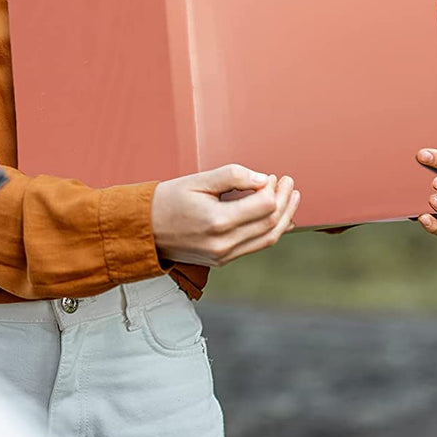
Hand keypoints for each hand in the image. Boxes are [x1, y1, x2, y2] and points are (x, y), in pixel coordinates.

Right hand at [151, 165, 299, 267]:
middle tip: (289, 183)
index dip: (274, 189)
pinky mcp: (223, 260)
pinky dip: (271, 232)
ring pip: (268, 238)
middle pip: (270, 223)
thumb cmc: (166, 202)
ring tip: (291, 199)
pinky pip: (255, 246)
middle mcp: (223, 243)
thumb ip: (232, 176)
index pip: (263, 206)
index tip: (274, 176)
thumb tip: (262, 179)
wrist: (144, 229)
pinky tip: (278, 219)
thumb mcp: (197, 180)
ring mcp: (224, 255)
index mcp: (217, 221)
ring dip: (284, 218)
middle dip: (284, 201)